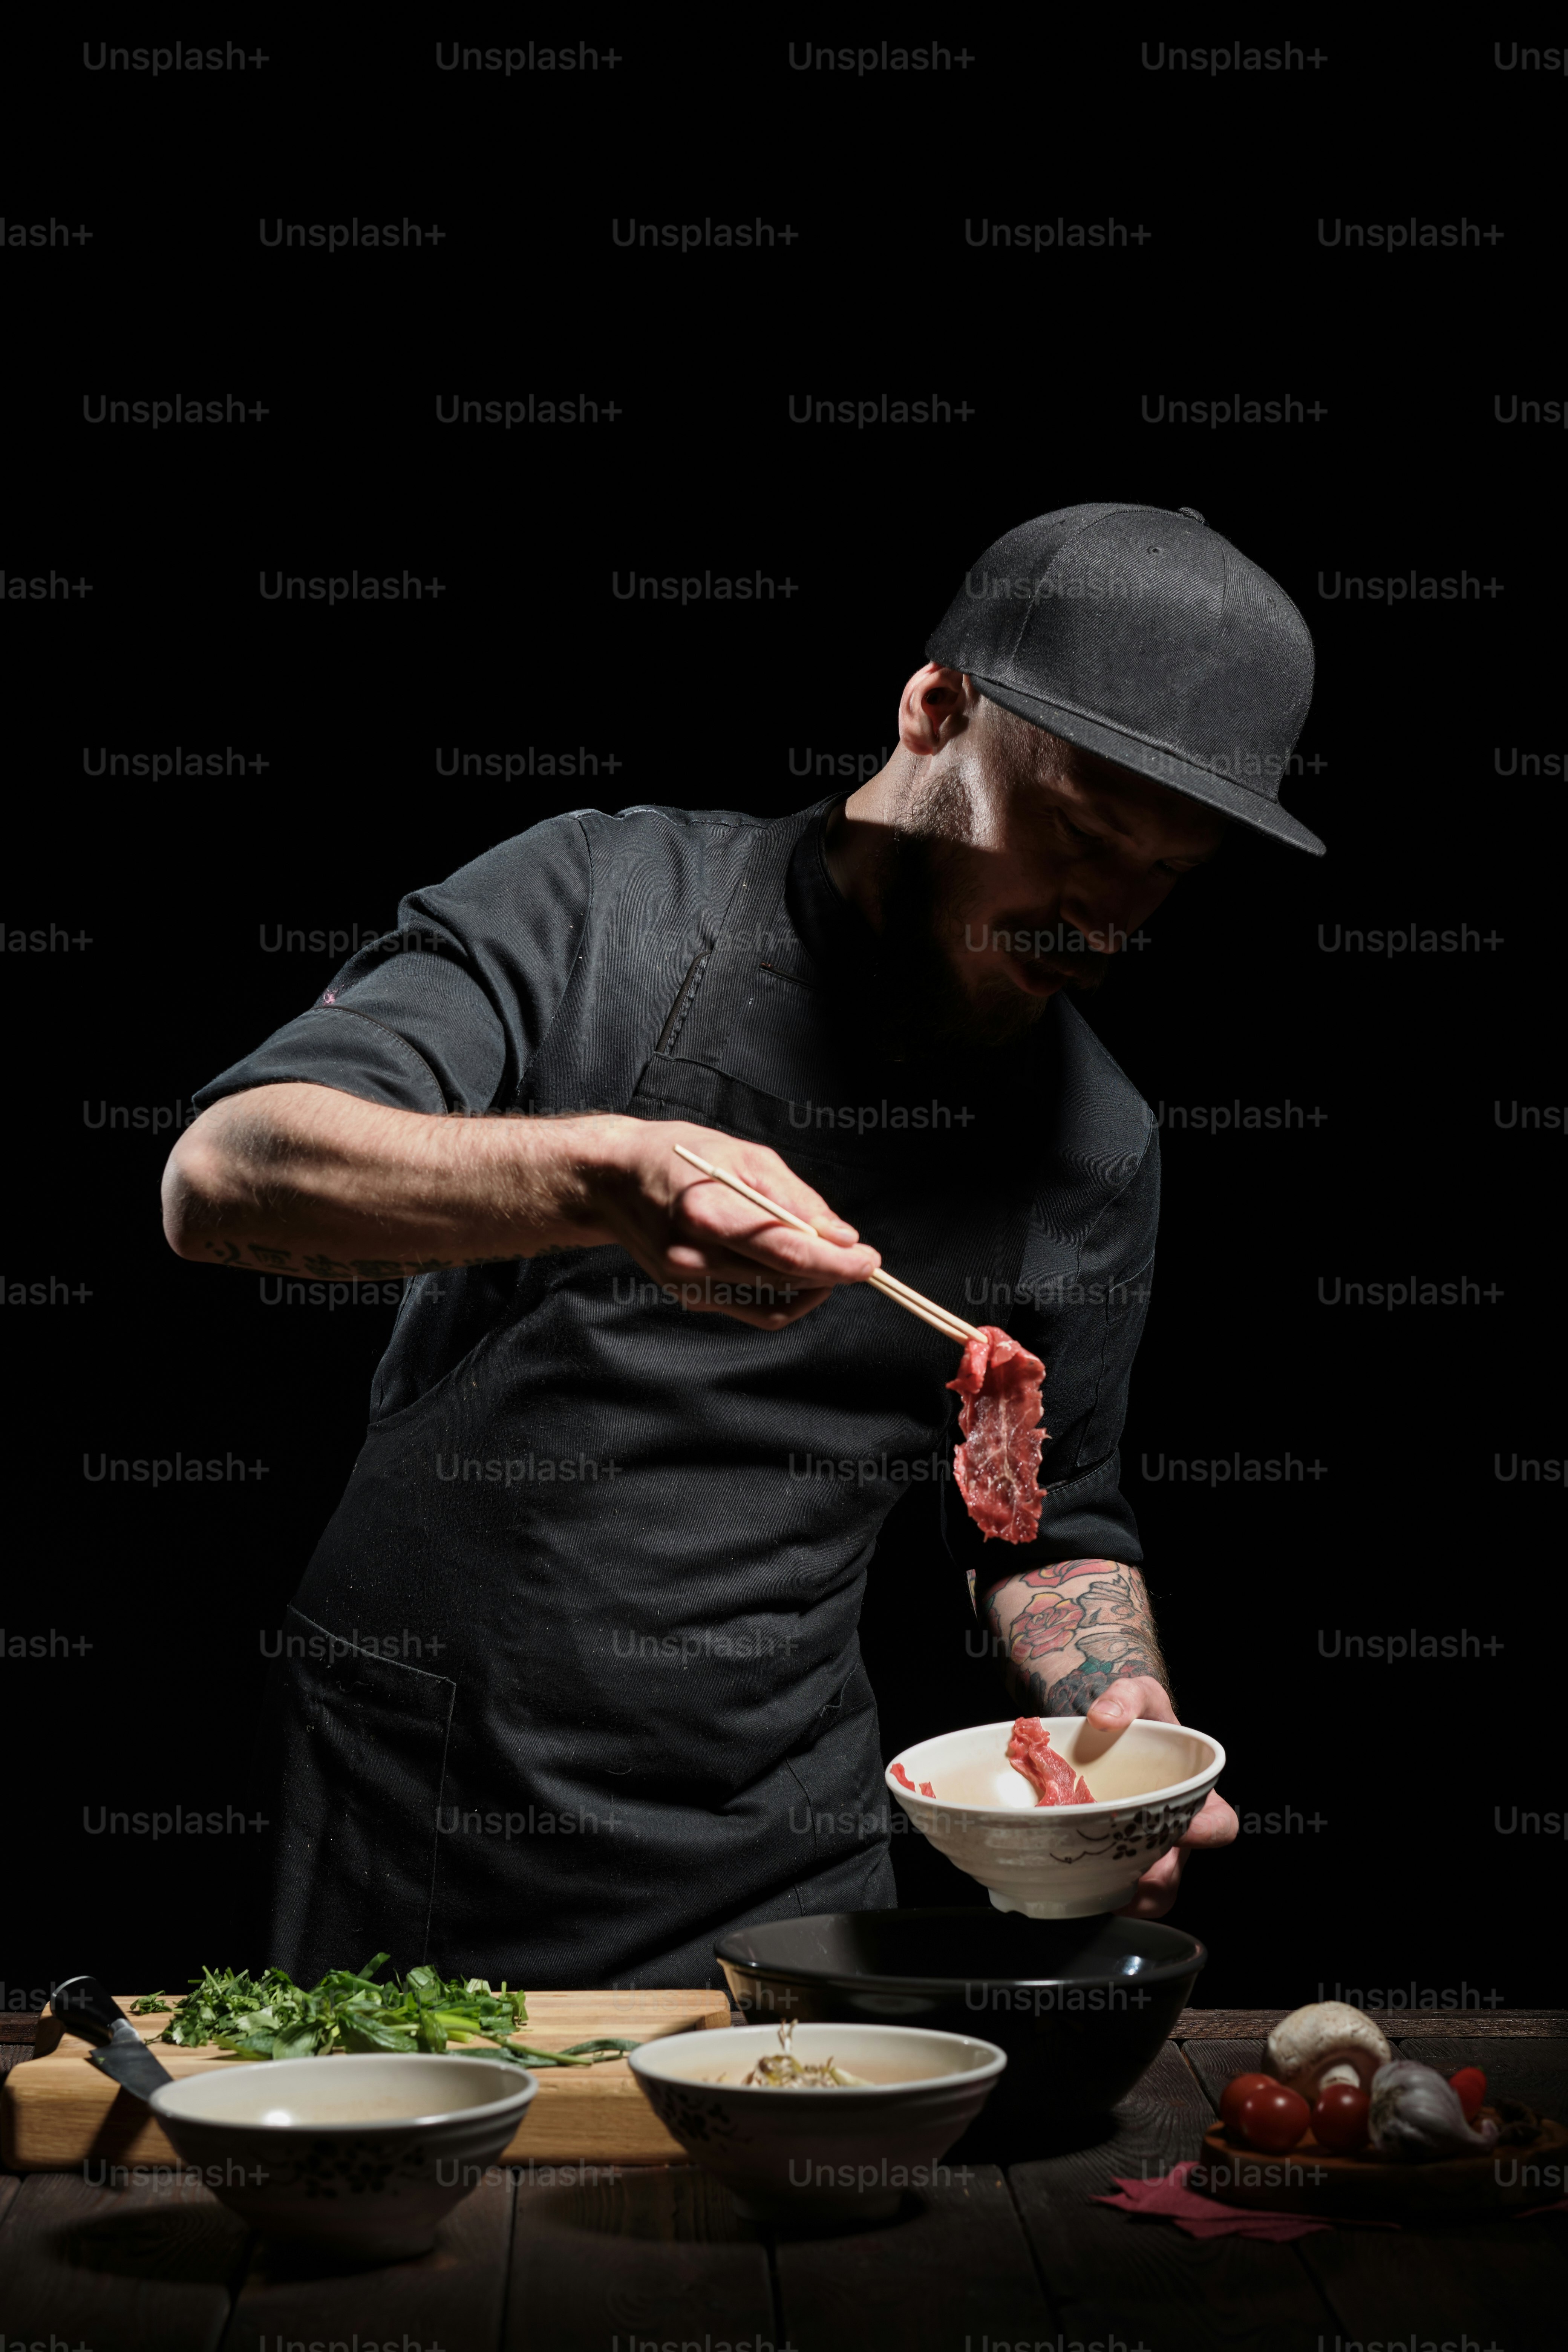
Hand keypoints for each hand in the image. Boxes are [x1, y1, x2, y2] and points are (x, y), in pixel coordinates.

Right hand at [584, 1118, 880, 1330]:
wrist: (615, 1181)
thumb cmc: (680, 1157)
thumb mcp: (744, 1157)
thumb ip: (796, 1200)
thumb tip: (842, 1237)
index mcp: (708, 1213)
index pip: (787, 1252)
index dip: (836, 1263)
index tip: (869, 1260)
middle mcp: (694, 1257)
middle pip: (785, 1280)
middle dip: (831, 1272)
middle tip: (858, 1258)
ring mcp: (690, 1284)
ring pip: (774, 1303)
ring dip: (810, 1287)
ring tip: (824, 1260)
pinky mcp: (690, 1299)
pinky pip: (751, 1309)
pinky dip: (782, 1297)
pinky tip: (790, 1271)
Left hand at [1083, 1675, 1237, 1921]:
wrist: (1097, 1736)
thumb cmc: (1132, 1720)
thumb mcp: (1137, 1695)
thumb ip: (1127, 1696)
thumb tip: (1104, 1717)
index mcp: (1194, 1796)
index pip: (1220, 1824)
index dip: (1208, 1832)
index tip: (1185, 1829)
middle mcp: (1173, 1832)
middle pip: (1174, 1875)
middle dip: (1148, 1876)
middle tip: (1116, 1861)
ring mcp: (1144, 1853)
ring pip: (1145, 1894)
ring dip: (1120, 1893)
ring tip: (1089, 1879)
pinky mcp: (1113, 1863)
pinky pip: (1114, 1894)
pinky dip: (1096, 1893)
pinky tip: (1070, 1878)